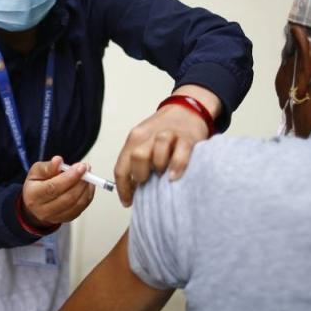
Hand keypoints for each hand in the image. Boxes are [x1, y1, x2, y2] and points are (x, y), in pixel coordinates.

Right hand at [22, 156, 94, 226]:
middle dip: (80, 182)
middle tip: (86, 168)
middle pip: (67, 198)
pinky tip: (87, 184)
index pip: (53, 188)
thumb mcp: (37, 171)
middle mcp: (43, 210)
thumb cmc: (37, 184)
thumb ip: (47, 167)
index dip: (69, 177)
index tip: (80, 166)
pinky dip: (87, 195)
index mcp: (34, 195)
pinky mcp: (67, 219)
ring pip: (77, 204)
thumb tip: (58, 161)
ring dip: (86, 188)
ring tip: (87, 175)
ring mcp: (56, 217)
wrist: (36, 203)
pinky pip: (81, 207)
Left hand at [114, 86, 220, 206]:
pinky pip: (180, 153)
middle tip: (147, 182)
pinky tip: (174, 176)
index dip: (123, 188)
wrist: (187, 109)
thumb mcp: (146, 142)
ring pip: (157, 151)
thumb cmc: (165, 131)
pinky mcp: (188, 138)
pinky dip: (176, 166)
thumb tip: (133, 190)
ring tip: (162, 176)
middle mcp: (149, 135)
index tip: (127, 202)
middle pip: (137, 157)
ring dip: (158, 168)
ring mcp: (169, 135)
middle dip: (140, 175)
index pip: (122, 166)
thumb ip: (137, 162)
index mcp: (135, 138)